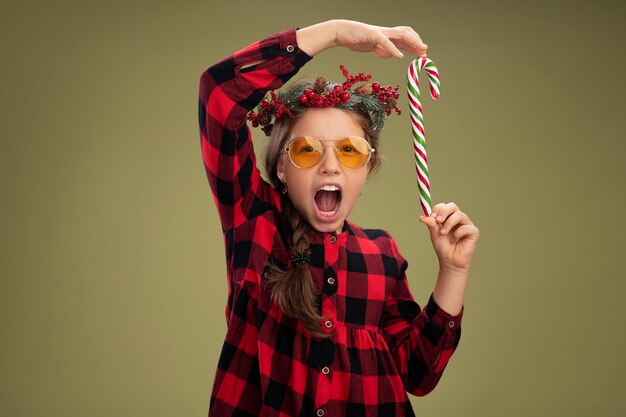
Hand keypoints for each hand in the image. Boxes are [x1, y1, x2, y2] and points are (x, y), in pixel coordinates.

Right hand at [297, 20, 427, 58]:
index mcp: (386, 35)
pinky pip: (385, 42)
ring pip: (401, 35)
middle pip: (406, 34)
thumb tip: (393, 54)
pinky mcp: (372, 36)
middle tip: (425, 52)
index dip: (415, 44)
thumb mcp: (372, 47)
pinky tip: (399, 56)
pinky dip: (393, 49)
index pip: (404, 38)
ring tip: (420, 51)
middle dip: (417, 43)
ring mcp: (380, 33)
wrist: (341, 33)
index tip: (422, 53)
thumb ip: (383, 50)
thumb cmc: (355, 39)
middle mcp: (386, 32)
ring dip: (412, 43)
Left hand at [419, 202, 479, 272]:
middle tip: (438, 220)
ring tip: (443, 233)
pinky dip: (458, 233)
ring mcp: (467, 225)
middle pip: (453, 206)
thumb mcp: (434, 234)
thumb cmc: (443, 247)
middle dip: (444, 211)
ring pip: (460, 215)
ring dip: (449, 224)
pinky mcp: (474, 232)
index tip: (432, 216)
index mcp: (448, 218)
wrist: (449, 261)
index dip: (438, 209)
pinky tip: (455, 240)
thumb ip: (431, 224)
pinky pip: (467, 227)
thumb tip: (422, 217)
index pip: (444, 206)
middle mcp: (458, 219)